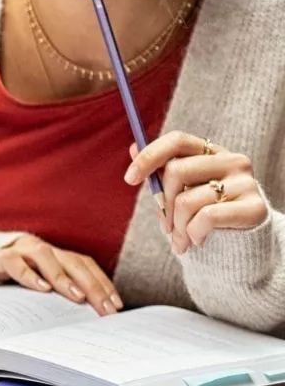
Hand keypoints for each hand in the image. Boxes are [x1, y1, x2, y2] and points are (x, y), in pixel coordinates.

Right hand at [0, 235, 120, 315]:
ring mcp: (22, 250)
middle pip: (74, 263)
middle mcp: (45, 250)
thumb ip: (63, 292)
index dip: (103, 284)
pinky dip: (30, 275)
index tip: (115, 306)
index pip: (87, 266)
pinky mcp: (1, 257)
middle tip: (104, 308)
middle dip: (92, 286)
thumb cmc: (19, 276)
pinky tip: (42, 289)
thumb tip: (91, 315)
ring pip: (47, 257)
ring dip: (63, 277)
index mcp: (58, 256)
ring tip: (76, 297)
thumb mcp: (43, 283)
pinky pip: (16, 263)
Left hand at [126, 131, 269, 253]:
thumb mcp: (182, 191)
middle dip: (162, 204)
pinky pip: (206, 217)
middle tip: (164, 227)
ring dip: (177, 227)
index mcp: (212, 152)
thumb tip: (132, 147)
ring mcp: (246, 183)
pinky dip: (193, 234)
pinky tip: (197, 241)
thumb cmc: (205, 213)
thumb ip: (161, 171)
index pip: (177, 140)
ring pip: (187, 200)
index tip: (129, 179)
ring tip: (180, 241)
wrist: (244, 244)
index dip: (149, 157)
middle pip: (176, 171)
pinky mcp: (255, 207)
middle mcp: (233, 161)